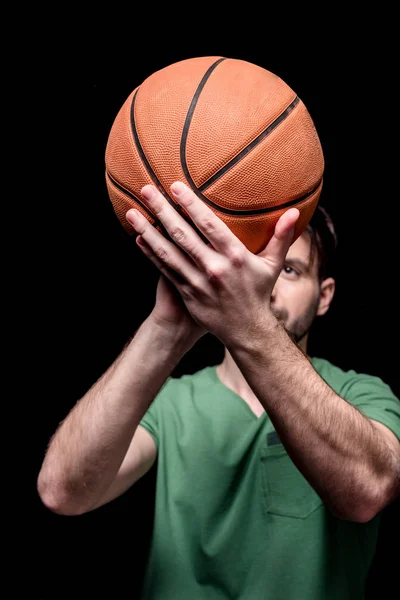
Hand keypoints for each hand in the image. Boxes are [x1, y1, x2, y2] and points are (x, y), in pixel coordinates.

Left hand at [126, 182, 298, 346]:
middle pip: (183, 235)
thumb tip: (295, 212)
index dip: (190, 204)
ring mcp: (198, 282)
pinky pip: (165, 271)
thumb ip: (281, 237)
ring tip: (133, 214)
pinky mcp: (187, 293)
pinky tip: (139, 239)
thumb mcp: (272, 266)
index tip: (175, 186)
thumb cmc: (258, 293)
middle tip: (146, 190)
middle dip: (162, 211)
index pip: (209, 225)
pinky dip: (151, 255)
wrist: (247, 331)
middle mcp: (214, 268)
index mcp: (235, 257)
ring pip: (169, 253)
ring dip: (149, 232)